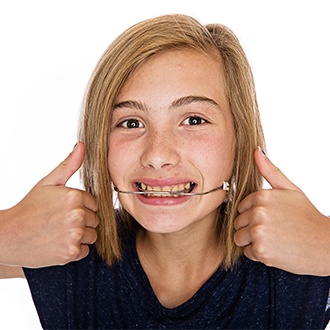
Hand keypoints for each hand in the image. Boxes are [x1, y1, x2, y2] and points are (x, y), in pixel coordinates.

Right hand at [0, 142, 98, 267]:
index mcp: (75, 196)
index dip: (81, 207)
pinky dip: (74, 249)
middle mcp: (78, 215)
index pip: (94, 203)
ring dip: (80, 235)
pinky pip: (85, 250)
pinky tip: (59, 243)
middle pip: (95, 220)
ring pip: (92, 235)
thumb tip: (81, 145)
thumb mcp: (48, 183)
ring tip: (60, 232)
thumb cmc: (29, 208)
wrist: (8, 236)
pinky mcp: (71, 252)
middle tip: (61, 222)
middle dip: (82, 221)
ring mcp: (75, 234)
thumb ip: (68, 165)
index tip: (64, 210)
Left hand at [234, 147, 329, 275]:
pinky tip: (276, 249)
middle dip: (251, 228)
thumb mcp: (290, 189)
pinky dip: (259, 254)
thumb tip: (256, 151)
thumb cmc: (307, 217)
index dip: (253, 215)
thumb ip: (270, 171)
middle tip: (274, 230)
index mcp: (261, 196)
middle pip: (238, 223)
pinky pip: (247, 252)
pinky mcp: (260, 250)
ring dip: (252, 242)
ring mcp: (258, 231)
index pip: (241, 208)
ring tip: (273, 239)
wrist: (326, 244)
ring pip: (239, 238)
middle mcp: (257, 212)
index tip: (271, 218)